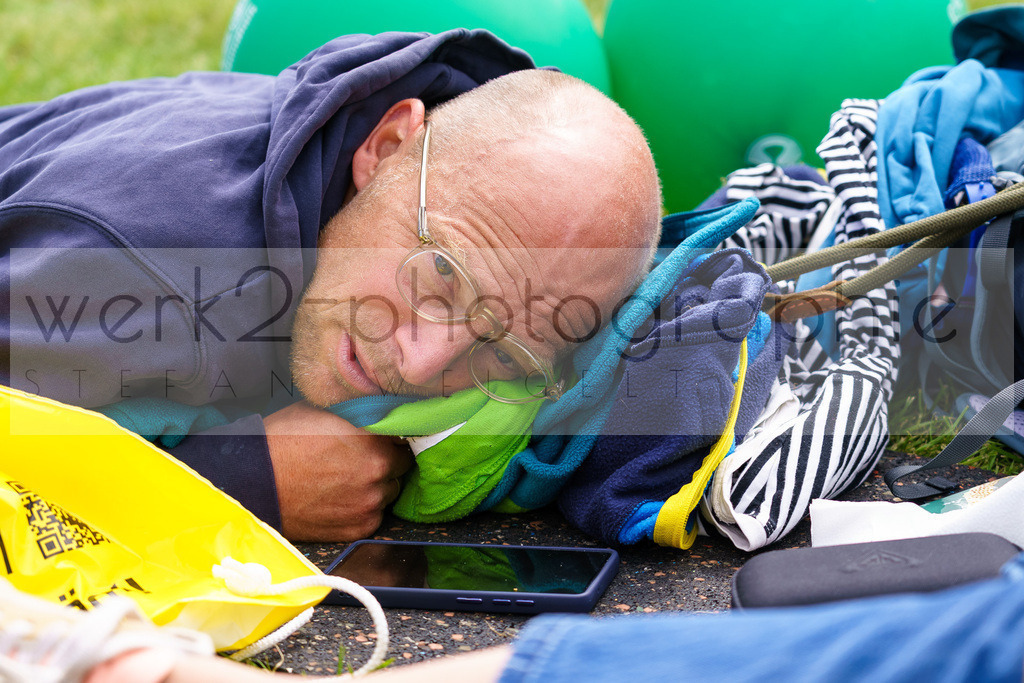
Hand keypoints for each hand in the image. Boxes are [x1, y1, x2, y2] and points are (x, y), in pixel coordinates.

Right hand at [264, 401, 412, 541]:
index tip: (381, 439)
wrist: (255, 482)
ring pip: (389, 492)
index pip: (404, 437)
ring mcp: (370, 503)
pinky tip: (342, 499)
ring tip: (348, 481)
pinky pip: (375, 515)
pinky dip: (364, 508)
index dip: (391, 438)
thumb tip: (374, 415)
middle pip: (401, 466)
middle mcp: (379, 472)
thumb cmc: (283, 441)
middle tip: (363, 460)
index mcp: (374, 440)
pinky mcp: (358, 528)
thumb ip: (357, 416)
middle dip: (387, 462)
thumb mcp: (323, 411)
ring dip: (377, 486)